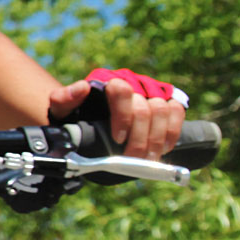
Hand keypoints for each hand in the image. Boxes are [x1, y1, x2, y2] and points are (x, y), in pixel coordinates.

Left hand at [48, 68, 187, 160]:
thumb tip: (83, 87)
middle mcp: (132, 81)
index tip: (117, 139)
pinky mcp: (165, 99)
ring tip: (147, 158)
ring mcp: (150, 89)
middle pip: (145, 107)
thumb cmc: (76, 113)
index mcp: (107, 80)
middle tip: (133, 158)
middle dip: (140, 138)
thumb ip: (65, 98)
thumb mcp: (63, 108)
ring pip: (163, 110)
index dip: (123, 117)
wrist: (89, 116)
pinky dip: (172, 131)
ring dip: (157, 139)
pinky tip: (163, 148)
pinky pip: (177, 111)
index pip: (122, 91)